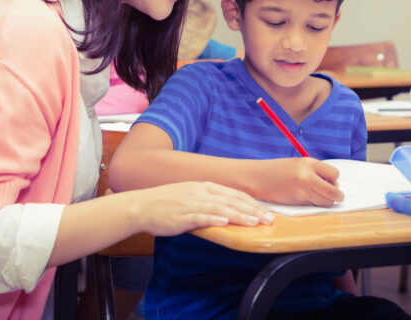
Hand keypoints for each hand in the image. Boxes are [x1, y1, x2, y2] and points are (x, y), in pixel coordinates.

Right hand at [129, 181, 273, 236]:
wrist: (141, 206)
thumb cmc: (165, 203)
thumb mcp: (190, 195)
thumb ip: (209, 200)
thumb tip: (227, 209)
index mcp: (203, 186)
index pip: (233, 193)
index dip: (252, 202)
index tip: (266, 211)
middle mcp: (199, 192)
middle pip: (231, 200)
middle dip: (252, 210)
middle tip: (269, 219)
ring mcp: (190, 203)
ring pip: (220, 209)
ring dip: (239, 216)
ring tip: (254, 222)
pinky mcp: (181, 215)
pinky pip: (199, 217)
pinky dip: (213, 219)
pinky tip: (225, 223)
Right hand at [254, 158, 343, 206]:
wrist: (257, 177)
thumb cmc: (278, 170)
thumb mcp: (298, 164)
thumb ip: (316, 172)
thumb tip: (335, 186)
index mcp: (308, 163)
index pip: (334, 174)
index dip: (334, 180)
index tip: (329, 182)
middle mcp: (307, 176)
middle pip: (333, 191)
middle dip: (336, 195)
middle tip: (335, 196)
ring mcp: (302, 190)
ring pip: (326, 201)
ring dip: (325, 201)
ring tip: (317, 196)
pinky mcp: (297, 202)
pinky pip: (314, 205)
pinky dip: (314, 204)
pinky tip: (305, 198)